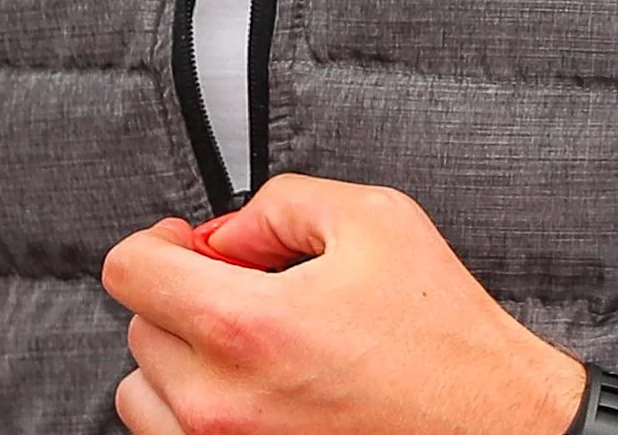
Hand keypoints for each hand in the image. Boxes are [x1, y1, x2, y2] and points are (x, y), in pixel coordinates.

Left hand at [103, 175, 588, 434]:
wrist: (488, 425)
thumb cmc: (443, 339)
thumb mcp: (378, 221)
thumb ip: (281, 204)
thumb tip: (223, 234)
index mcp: (248, 325)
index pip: (128, 270)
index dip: (158, 241)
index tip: (187, 245)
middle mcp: (220, 399)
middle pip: (138, 325)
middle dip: (185, 296)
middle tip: (251, 292)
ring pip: (142, 390)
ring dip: (180, 359)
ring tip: (250, 348)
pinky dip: (193, 409)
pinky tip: (253, 389)